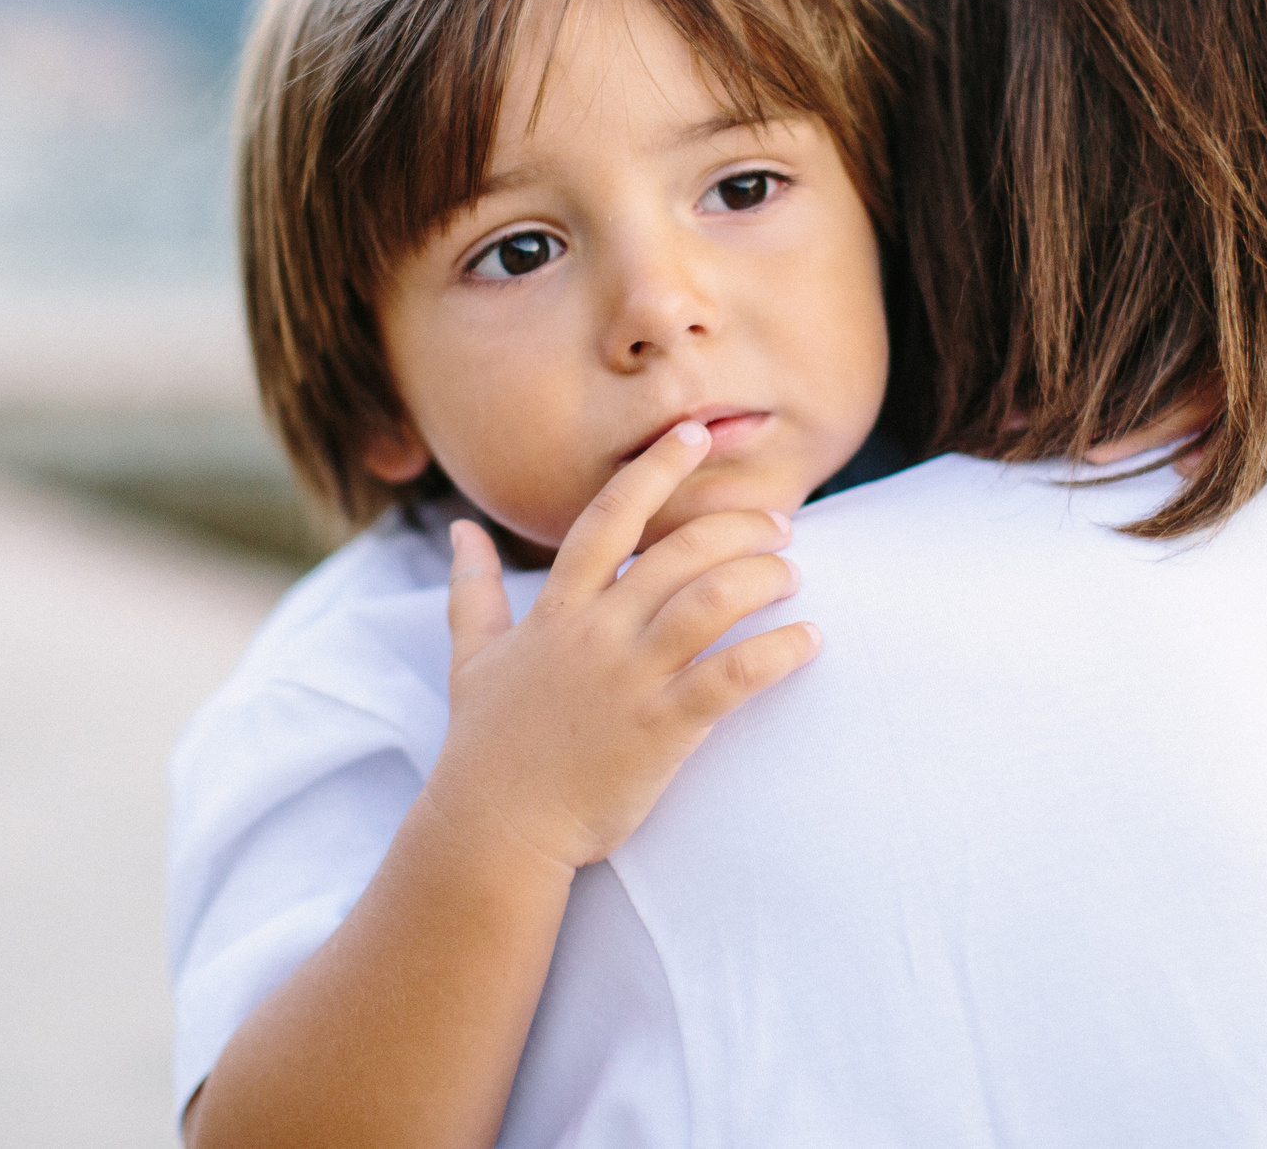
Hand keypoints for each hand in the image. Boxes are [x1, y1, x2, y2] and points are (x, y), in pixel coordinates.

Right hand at [426, 421, 819, 875]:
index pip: (609, 517)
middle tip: (779, 525)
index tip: (692, 434)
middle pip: (678, 551)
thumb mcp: (471, 657)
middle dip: (737, 526)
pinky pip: (732, 677)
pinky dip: (777, 652)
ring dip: (762, 578)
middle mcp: (595, 633)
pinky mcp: (661, 730)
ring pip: (711, 601)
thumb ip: (473, 589)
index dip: (654, 471)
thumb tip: (457, 530)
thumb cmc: (486, 747)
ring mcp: (629, 680)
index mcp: (556, 610)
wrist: (493, 833)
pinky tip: (808, 641)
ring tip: (792, 574)